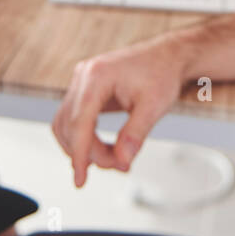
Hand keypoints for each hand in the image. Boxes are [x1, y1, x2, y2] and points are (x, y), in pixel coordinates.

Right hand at [52, 38, 189, 186]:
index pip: (79, 122)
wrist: (167, 56)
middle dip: (89, 152)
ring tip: (113, 158)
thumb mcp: (154, 106)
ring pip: (67, 124)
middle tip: (117, 165)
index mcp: (97, 76)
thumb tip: (121, 161)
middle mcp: (84, 76)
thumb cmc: (162, 73)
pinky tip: (101, 149)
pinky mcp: (85, 89)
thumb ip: (135, 135)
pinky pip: (74, 118)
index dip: (79, 154)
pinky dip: (84, 137)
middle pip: (71, 125)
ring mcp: (82, 81)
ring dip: (84, 147)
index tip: (81, 179)